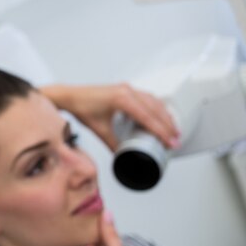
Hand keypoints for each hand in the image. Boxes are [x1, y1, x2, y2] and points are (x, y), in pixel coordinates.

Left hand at [42, 84, 179, 150]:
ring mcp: (126, 88)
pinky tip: (159, 116)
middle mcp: (127, 91)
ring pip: (153, 101)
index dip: (161, 131)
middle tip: (175, 139)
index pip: (148, 118)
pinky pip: (146, 97)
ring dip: (164, 115)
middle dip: (167, 125)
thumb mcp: (99, 130)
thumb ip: (113, 145)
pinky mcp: (125, 89)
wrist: (70, 96)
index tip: (171, 142)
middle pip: (155, 109)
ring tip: (172, 129)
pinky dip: (155, 107)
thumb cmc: (81, 108)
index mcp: (122, 99)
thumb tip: (123, 157)